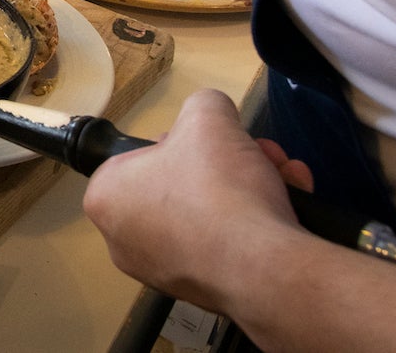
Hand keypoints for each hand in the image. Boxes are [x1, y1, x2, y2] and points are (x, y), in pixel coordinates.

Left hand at [82, 89, 311, 311]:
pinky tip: (289, 206)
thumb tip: (212, 114)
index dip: (179, 142)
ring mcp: (164, 272)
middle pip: (180, 184)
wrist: (265, 268)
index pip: (138, 157)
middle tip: (254, 154)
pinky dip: (257, 224)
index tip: (207, 142)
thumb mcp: (208, 117)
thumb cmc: (219, 191)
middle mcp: (125, 241)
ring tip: (279, 174)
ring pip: (210, 213)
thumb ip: (204, 104)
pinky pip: (228, 247)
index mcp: (106, 198)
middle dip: (226, 163)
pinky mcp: (205, 292)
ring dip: (249, 187)